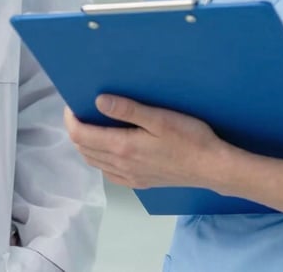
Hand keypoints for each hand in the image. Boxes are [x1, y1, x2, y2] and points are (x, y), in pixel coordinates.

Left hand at [64, 95, 226, 189]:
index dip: (71, 119)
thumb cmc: (189, 137)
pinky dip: (100, 157)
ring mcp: (130, 177)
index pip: (81, 136)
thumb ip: (127, 109)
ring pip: (94, 162)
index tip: (71, 103)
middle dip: (76, 129)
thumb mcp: (159, 117)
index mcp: (123, 147)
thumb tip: (98, 101)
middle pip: (84, 149)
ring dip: (87, 143)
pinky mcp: (139, 182)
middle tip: (81, 109)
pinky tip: (110, 146)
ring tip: (92, 123)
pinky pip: (108, 172)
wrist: (212, 167)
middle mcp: (121, 165)